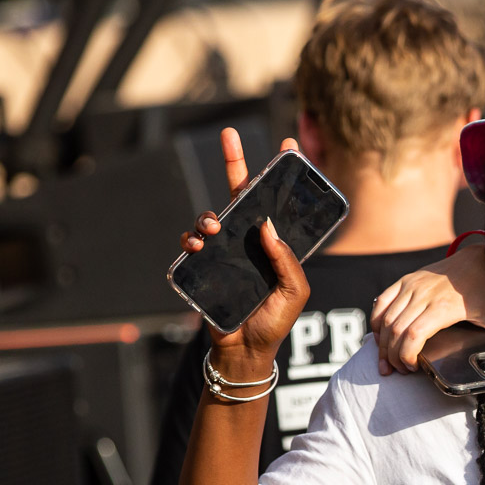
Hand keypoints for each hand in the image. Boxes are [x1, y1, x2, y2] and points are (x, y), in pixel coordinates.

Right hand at [178, 127, 308, 366]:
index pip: (279, 203)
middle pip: (241, 194)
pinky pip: (192, 242)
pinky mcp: (204, 265)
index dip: (280, 175)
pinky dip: (190, 238)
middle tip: (229, 134)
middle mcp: (249, 242)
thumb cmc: (274, 322)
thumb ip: (287, 260)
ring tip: (211, 227)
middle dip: (235, 161)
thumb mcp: (294, 291)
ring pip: (213, 216)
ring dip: (208, 214)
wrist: (244, 350)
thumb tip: (267, 224)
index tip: (288, 145)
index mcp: (275, 244)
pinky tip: (195, 244)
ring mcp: (225, 251)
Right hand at [369, 238, 484, 375]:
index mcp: (444, 307)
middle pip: (396, 330)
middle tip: (396, 370)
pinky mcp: (407, 279)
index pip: (414, 335)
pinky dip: (377, 320)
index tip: (411, 367)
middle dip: (392, 355)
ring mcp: (412, 285)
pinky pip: (382, 301)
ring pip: (385, 318)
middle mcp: (423, 295)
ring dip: (381, 342)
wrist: (480, 259)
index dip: (406, 355)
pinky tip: (379, 335)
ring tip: (385, 360)